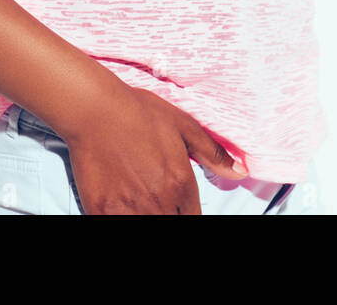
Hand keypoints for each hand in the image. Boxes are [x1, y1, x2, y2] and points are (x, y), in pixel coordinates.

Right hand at [63, 83, 248, 214]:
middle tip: (159, 197)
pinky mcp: (101, 211)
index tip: (180, 206)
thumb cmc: (139, 113)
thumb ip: (212, 153)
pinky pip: (118, 226)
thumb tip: (240, 171)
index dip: (188, 213)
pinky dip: (125, 217)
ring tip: (142, 200)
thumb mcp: (183, 125)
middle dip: (171, 214)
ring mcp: (128, 209)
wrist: (95, 109)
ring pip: (148, 227)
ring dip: (149, 216)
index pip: (193, 219)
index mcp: (180, 183)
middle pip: (172, 224)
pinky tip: (124, 204)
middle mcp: (158, 201)